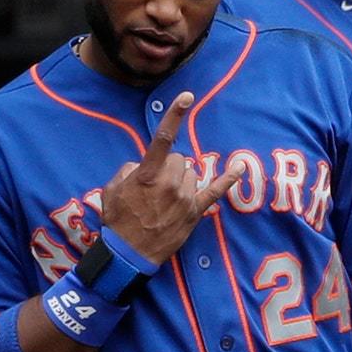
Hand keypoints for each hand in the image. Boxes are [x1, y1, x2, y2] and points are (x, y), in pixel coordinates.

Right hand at [100, 92, 241, 264]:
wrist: (129, 254)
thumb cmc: (118, 221)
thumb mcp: (111, 190)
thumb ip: (128, 170)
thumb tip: (141, 166)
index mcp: (147, 174)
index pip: (163, 139)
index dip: (175, 115)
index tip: (186, 97)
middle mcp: (169, 183)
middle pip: (178, 159)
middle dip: (167, 167)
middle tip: (154, 188)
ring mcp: (184, 198)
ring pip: (191, 173)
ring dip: (180, 179)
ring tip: (165, 199)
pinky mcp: (194, 212)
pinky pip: (215, 191)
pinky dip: (228, 179)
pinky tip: (239, 168)